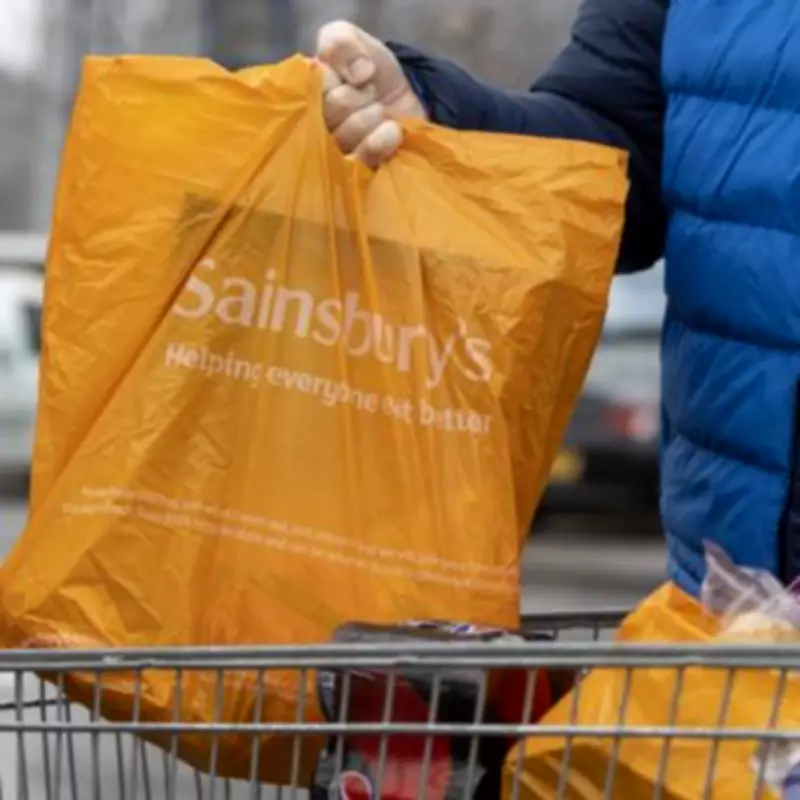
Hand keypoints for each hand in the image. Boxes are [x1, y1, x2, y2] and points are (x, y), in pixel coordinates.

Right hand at [316, 20, 427, 166]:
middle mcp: (310, 129)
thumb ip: (340, 42)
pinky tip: (392, 131)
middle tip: (369, 95)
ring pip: (344, 136)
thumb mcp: (352, 40)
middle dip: (357, 97)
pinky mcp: (352, 176)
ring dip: (370, 117)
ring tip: (380, 112)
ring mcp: (330, 157)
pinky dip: (379, 142)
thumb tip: (359, 74)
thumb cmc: (371, 72)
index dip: (333, 79)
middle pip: (329, 110)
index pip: (307, 88)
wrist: (406, 101)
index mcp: (303, 97)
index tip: (350, 77)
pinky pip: (359, 161)